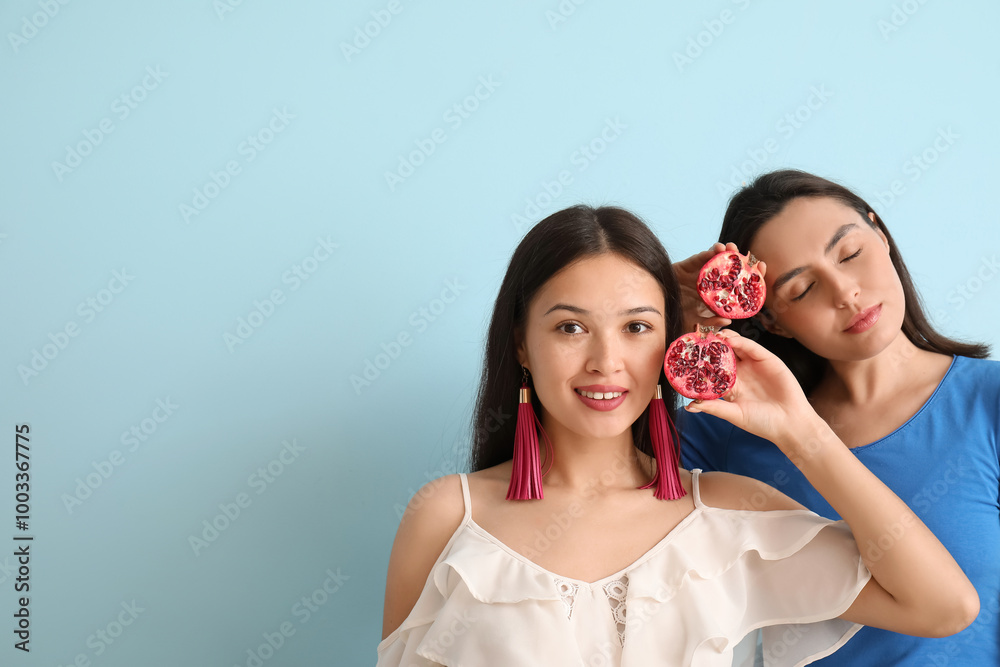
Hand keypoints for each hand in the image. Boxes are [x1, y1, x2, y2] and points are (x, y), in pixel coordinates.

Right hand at [673, 242, 754, 331]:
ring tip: (732, 248)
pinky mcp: (688, 265)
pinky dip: (709, 252)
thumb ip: (709, 323)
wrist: (656, 306)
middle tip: (750, 257)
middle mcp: (711, 283)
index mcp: (717, 296)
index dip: (751, 277)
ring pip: (717, 260)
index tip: (761, 268)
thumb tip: (728, 320)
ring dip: (727, 253)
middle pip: (731, 270)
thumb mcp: (693, 324)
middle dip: (741, 261)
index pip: (739, 286)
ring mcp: (700, 273)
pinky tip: (717, 249)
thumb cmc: (674, 316)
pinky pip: (701, 257)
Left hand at [684, 330, 816, 449]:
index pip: (713, 370)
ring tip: (711, 336)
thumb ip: (714, 407)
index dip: (701, 362)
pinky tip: (729, 340)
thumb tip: (689, 406)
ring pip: (736, 347)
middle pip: (723, 355)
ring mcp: (754, 365)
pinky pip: (752, 348)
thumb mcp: (734, 414)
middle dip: (711, 346)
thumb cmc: (762, 422)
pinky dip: (741, 342)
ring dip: (724, 340)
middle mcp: (741, 373)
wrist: (790, 423)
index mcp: (730, 385)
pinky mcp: (768, 360)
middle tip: (697, 338)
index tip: (687, 356)